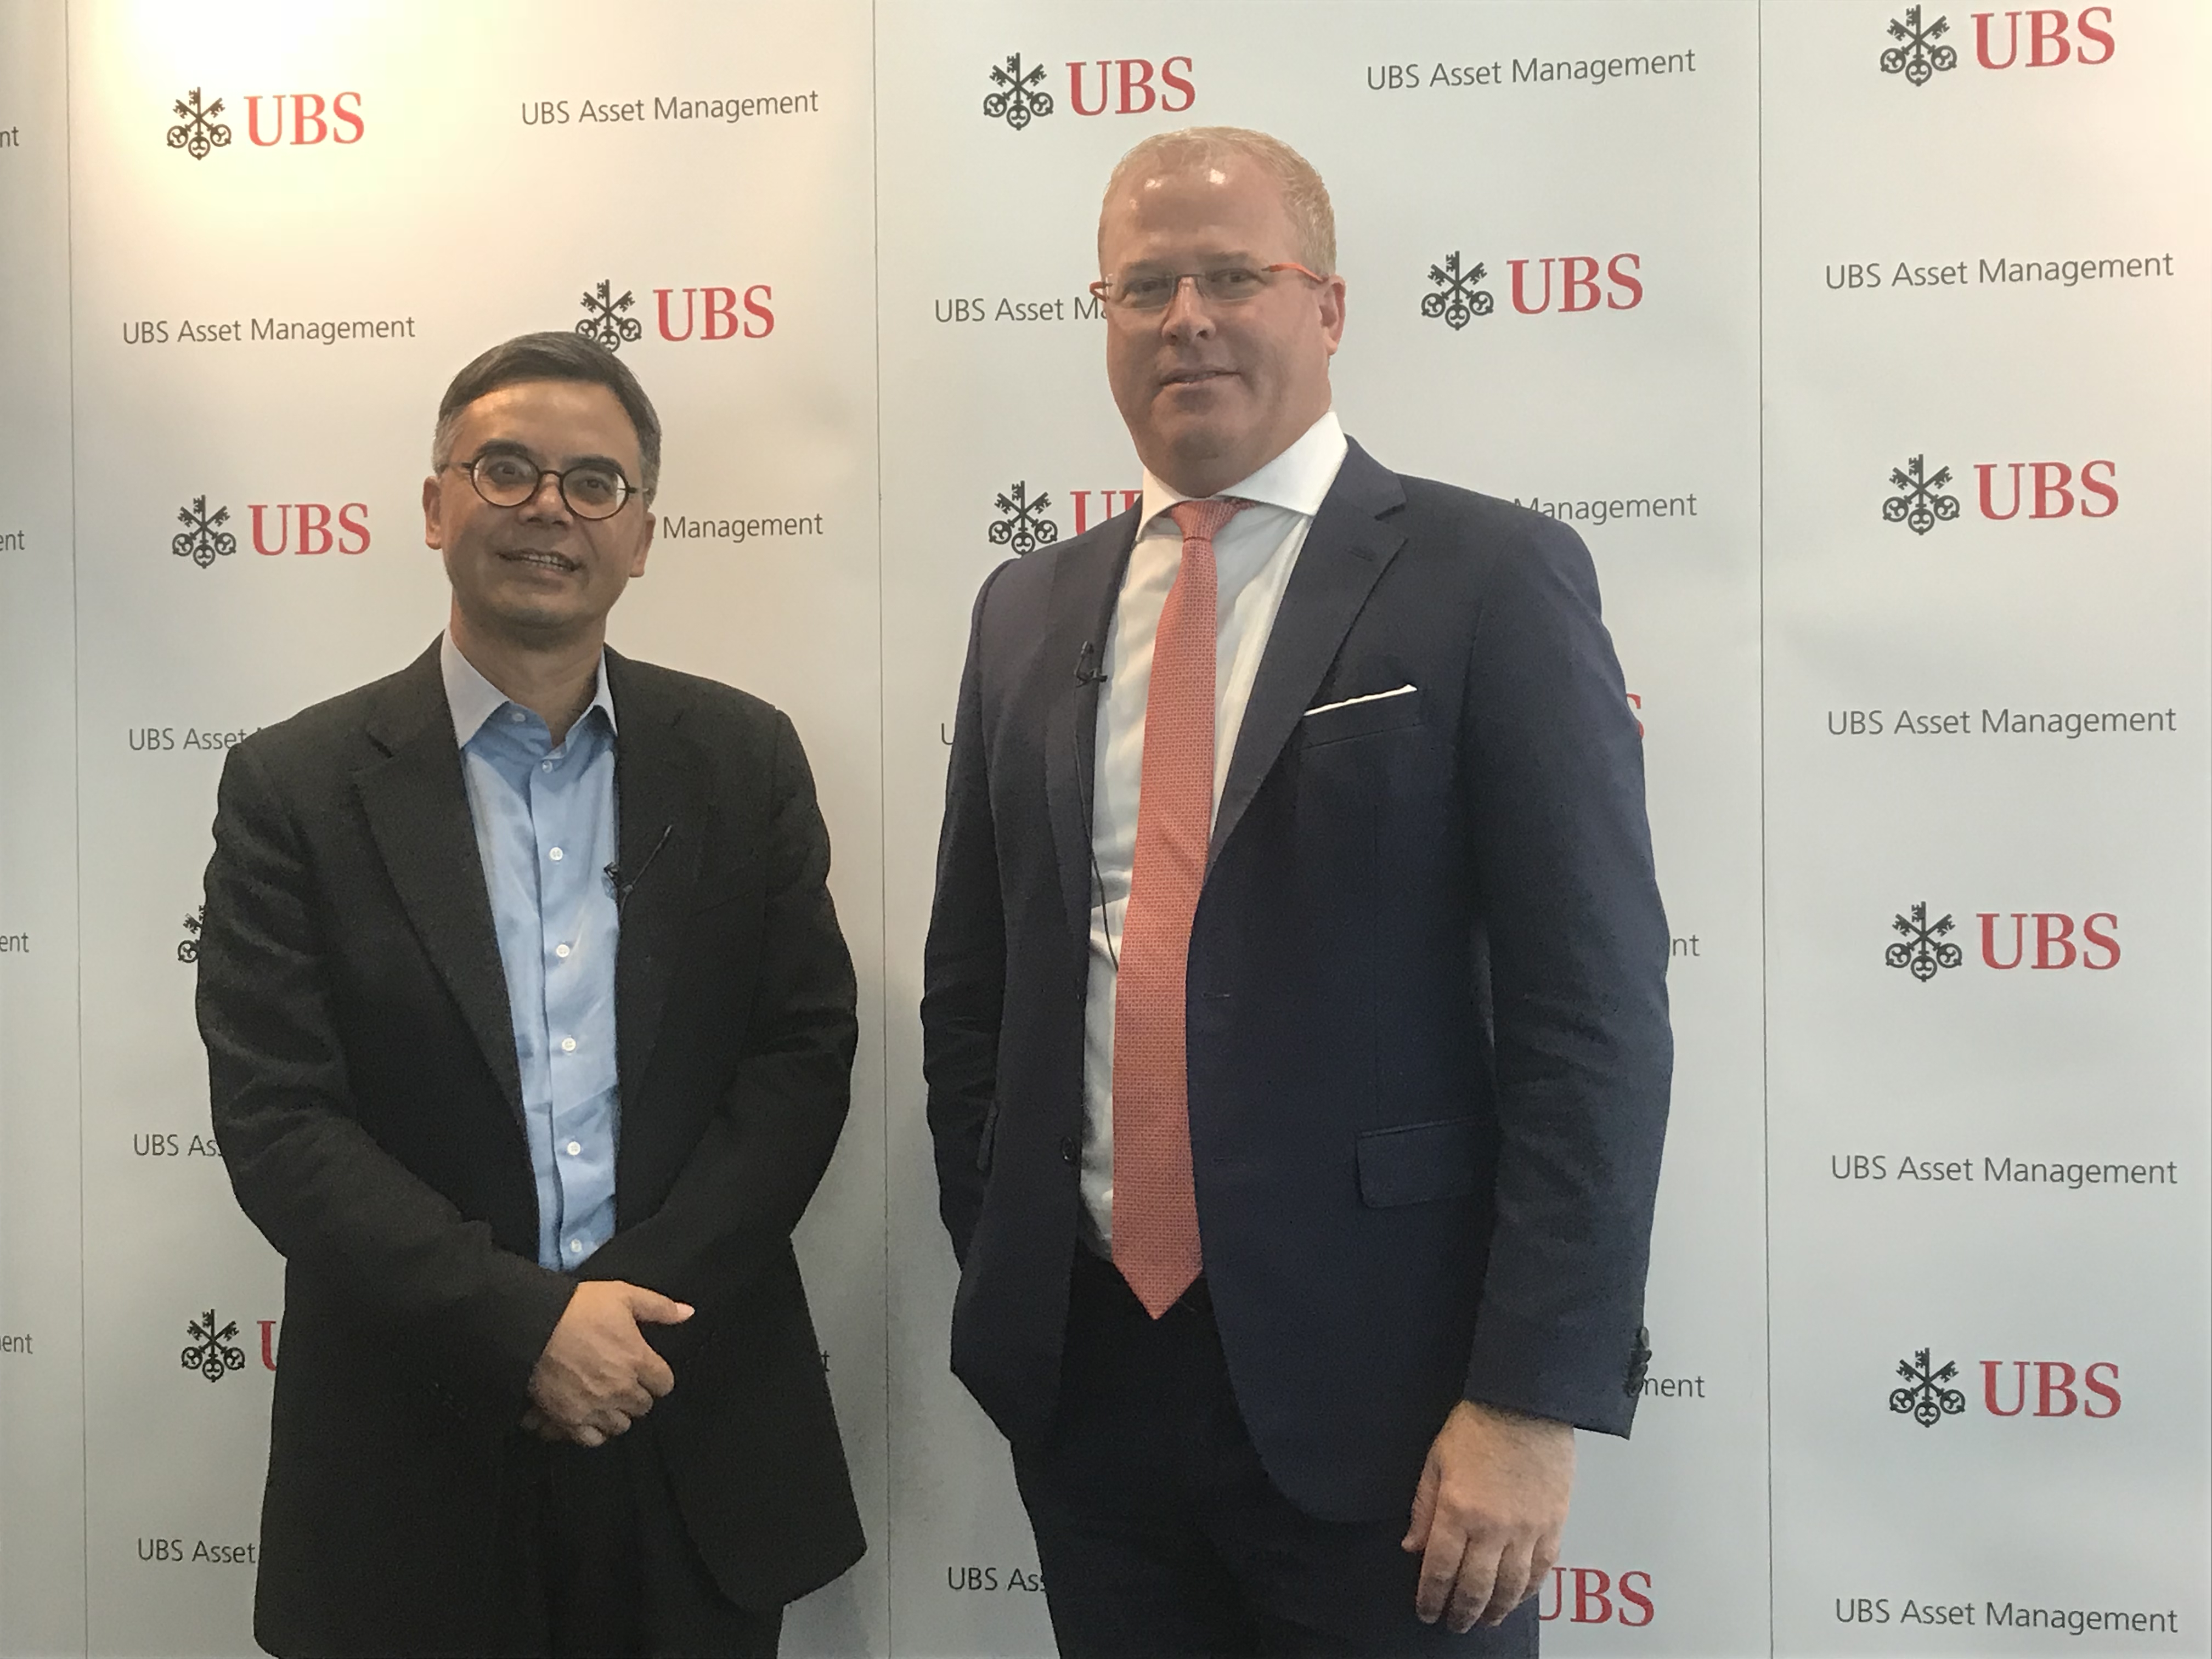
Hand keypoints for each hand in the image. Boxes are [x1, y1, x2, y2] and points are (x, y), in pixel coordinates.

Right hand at [525, 1280, 692, 1447]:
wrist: (532, 1326)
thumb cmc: (578, 1308)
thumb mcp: (624, 1296)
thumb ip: (659, 1308)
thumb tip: (688, 1313)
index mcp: (638, 1360)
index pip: (665, 1384)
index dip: (656, 1376)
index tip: (645, 1370)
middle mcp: (621, 1388)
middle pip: (643, 1406)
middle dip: (637, 1394)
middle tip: (623, 1381)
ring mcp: (596, 1407)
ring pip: (621, 1425)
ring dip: (617, 1413)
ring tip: (606, 1399)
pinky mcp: (570, 1420)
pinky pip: (593, 1439)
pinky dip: (594, 1431)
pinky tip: (589, 1415)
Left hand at [1401, 1400, 1573, 1631]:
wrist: (1526, 1403)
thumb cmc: (1477, 1425)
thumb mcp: (1436, 1461)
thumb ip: (1424, 1508)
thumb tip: (1413, 1547)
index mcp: (1458, 1511)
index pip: (1440, 1570)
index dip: (1431, 1597)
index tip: (1426, 1612)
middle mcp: (1493, 1528)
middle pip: (1475, 1587)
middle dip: (1461, 1612)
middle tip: (1454, 1625)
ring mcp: (1527, 1529)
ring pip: (1511, 1587)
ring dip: (1495, 1610)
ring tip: (1484, 1621)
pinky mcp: (1554, 1524)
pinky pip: (1542, 1570)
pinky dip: (1529, 1591)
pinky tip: (1517, 1599)